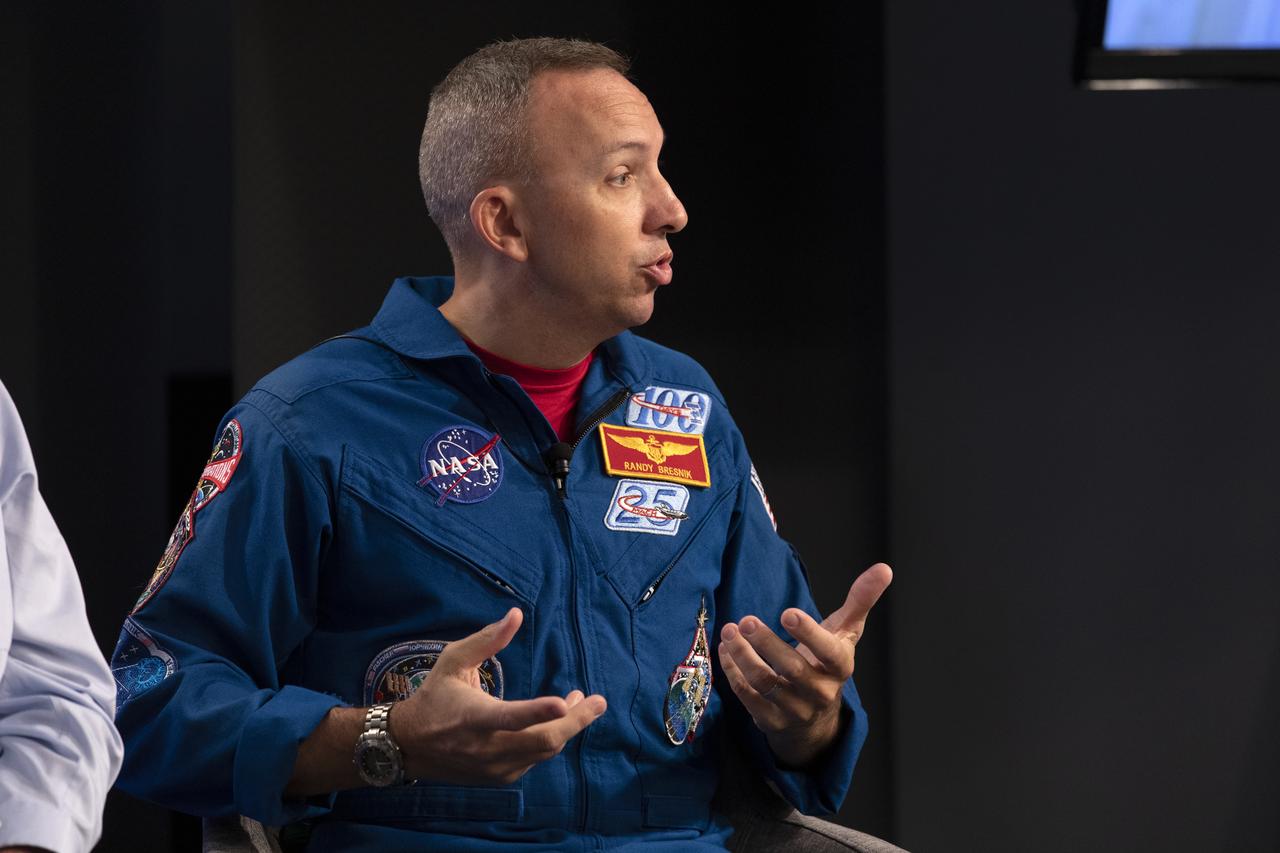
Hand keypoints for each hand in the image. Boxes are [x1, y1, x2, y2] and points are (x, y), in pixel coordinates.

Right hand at [390, 607, 605, 784]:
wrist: (410, 745)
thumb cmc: (435, 695)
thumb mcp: (453, 660)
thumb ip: (487, 640)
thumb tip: (516, 614)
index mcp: (474, 717)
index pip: (511, 717)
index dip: (539, 711)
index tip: (564, 701)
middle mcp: (487, 747)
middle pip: (544, 740)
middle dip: (577, 720)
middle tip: (598, 702)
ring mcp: (495, 766)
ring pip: (545, 751)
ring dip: (568, 727)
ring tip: (579, 703)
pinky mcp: (500, 777)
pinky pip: (535, 759)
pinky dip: (550, 739)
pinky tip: (555, 721)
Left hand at [718, 562, 891, 766]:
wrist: (816, 718)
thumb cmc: (828, 662)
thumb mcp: (845, 633)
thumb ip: (860, 600)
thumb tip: (884, 568)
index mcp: (840, 667)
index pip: (829, 653)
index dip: (809, 634)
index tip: (787, 613)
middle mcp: (820, 692)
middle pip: (792, 669)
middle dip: (767, 643)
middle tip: (746, 620)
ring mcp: (795, 710)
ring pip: (766, 684)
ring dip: (744, 656)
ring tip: (728, 630)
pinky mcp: (771, 721)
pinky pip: (748, 697)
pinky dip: (734, 672)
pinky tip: (726, 649)